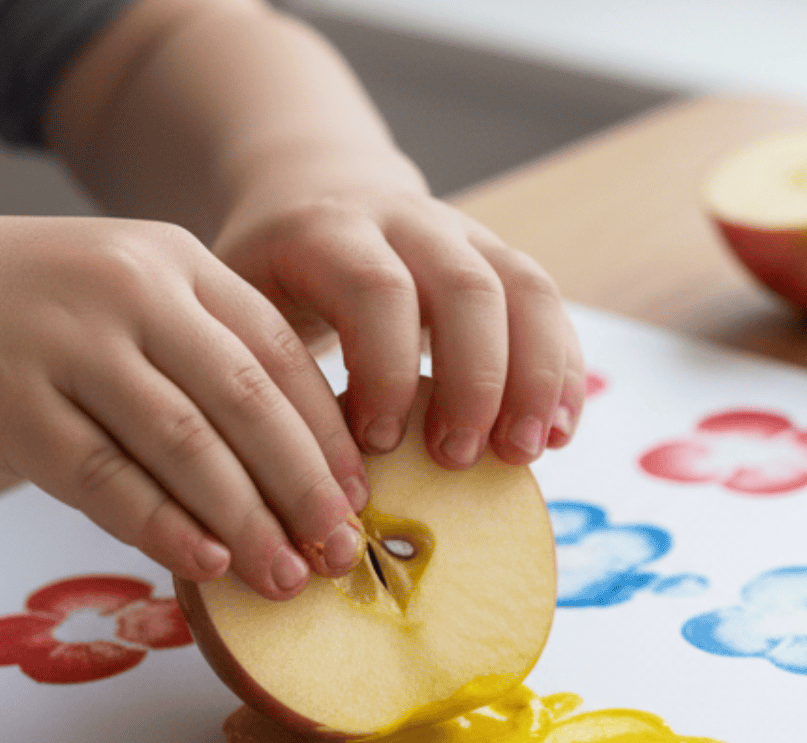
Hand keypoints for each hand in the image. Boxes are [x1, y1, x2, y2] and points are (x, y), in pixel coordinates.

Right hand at [0, 214, 365, 600]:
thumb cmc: (15, 314)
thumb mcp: (120, 295)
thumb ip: (200, 354)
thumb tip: (299, 465)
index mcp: (174, 259)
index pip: (281, 352)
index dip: (328, 434)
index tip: (361, 500)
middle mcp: (129, 288)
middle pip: (249, 401)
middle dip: (305, 487)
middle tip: (338, 552)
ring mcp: (66, 343)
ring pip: (186, 445)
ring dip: (247, 522)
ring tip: (284, 577)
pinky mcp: (7, 403)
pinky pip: (105, 478)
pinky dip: (163, 527)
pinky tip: (204, 565)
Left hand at [212, 180, 585, 468]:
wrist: (315, 193)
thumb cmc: (271, 278)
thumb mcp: (242, 306)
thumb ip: (266, 372)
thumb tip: (293, 485)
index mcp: (329, 231)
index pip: (375, 289)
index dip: (386, 368)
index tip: (380, 444)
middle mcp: (407, 222)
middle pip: (466, 288)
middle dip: (474, 380)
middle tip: (458, 459)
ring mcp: (466, 235)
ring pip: (525, 289)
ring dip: (536, 378)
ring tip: (525, 452)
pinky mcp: (504, 259)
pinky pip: (551, 307)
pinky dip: (564, 371)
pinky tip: (561, 433)